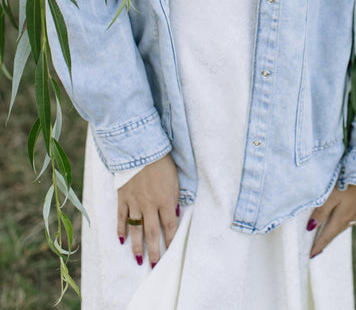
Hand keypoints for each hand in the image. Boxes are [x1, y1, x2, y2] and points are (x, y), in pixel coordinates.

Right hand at [117, 153, 179, 267]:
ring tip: (139, 259)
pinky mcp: (123, 197)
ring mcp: (134, 202)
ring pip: (136, 229)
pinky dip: (121, 229)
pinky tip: (121, 240)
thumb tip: (174, 214)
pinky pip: (121, 217)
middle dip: (154, 251)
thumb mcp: (175, 179)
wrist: (140, 148)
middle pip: (152, 233)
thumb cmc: (162, 161)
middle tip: (154, 266)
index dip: (171, 241)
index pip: (169, 226)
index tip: (171, 253)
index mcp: (165, 200)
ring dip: (137, 246)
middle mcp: (150, 205)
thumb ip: (174, 198)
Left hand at [308, 184, 355, 257]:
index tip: (309, 256)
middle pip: (333, 233)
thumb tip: (310, 227)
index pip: (326, 237)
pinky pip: (346, 220)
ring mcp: (355, 213)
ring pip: (340, 227)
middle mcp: (348, 219)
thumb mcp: (331, 197)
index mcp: (340, 219)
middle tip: (315, 250)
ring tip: (324, 237)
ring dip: (331, 233)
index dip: (317, 246)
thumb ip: (321, 211)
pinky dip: (338, 224)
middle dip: (324, 242)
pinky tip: (337, 221)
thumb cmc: (348, 185)